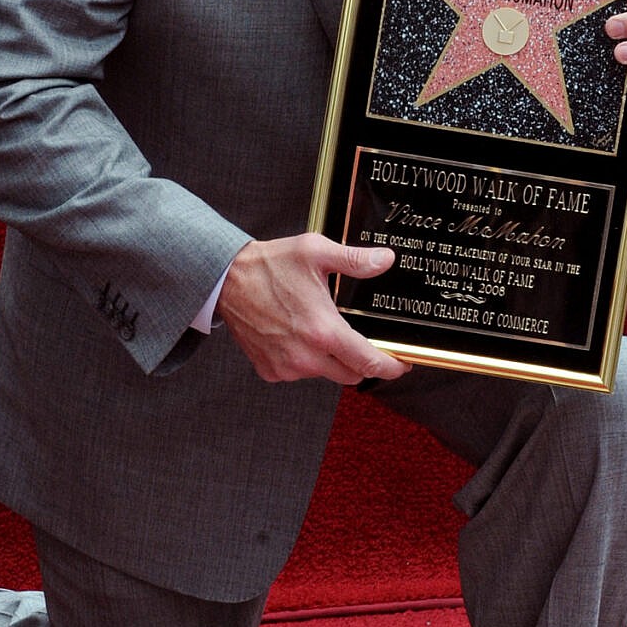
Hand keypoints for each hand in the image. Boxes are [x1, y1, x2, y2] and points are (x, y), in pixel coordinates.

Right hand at [218, 234, 405, 385]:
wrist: (226, 281)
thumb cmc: (269, 265)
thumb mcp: (316, 252)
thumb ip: (355, 259)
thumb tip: (386, 260)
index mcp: (323, 331)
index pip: (369, 363)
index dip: (390, 367)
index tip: (401, 365)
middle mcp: (306, 356)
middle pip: (351, 375)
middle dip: (361, 361)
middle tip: (358, 339)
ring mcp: (286, 367)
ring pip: (325, 374)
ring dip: (331, 360)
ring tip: (318, 328)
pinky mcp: (270, 371)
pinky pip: (300, 373)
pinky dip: (305, 361)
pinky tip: (296, 336)